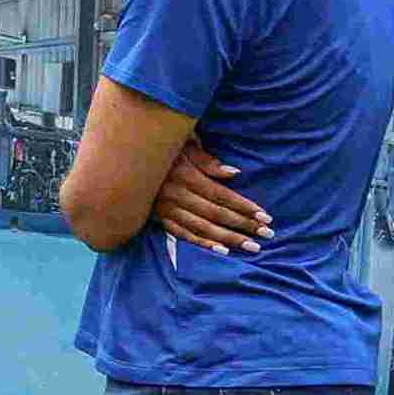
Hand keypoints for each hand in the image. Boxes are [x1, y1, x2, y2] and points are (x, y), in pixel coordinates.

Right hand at [151, 140, 268, 254]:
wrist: (125, 158)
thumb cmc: (161, 147)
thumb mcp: (184, 143)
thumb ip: (207, 160)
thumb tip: (233, 174)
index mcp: (184, 175)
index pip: (221, 195)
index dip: (244, 207)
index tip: (265, 216)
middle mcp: (175, 195)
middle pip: (215, 214)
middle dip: (243, 225)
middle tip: (267, 234)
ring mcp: (165, 209)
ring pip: (202, 228)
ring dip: (229, 238)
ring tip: (252, 246)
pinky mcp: (159, 217)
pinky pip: (182, 234)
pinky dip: (202, 243)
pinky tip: (222, 251)